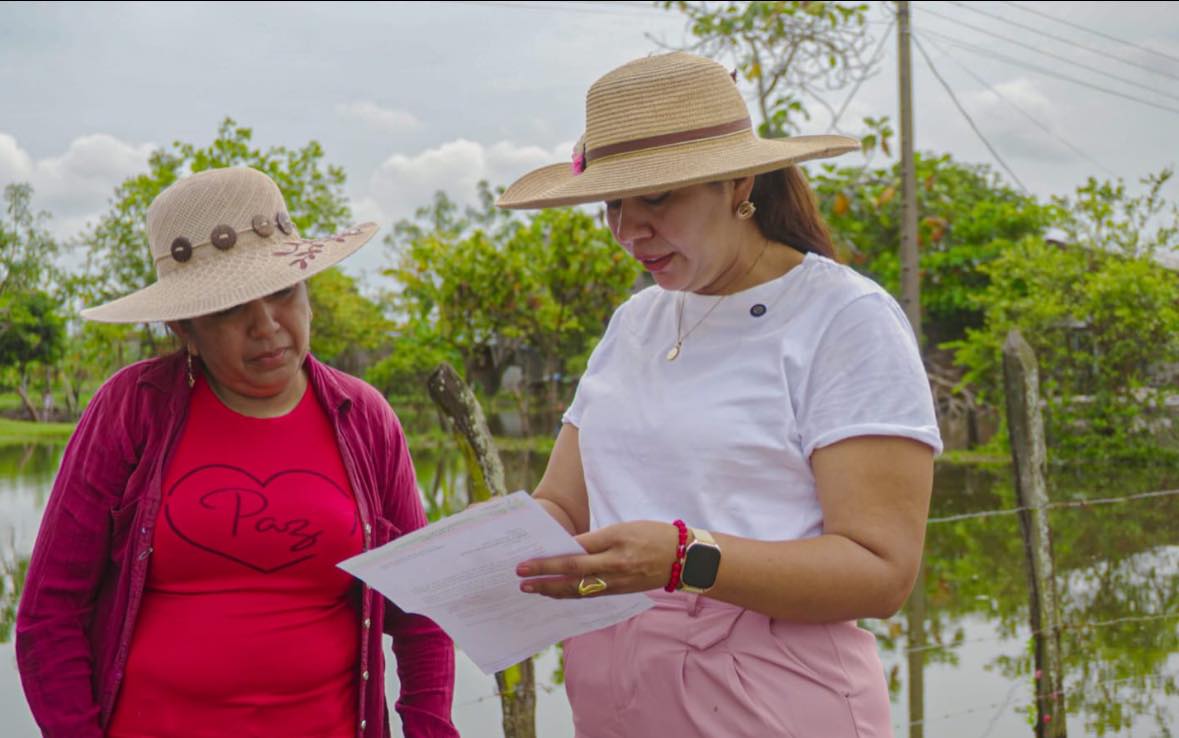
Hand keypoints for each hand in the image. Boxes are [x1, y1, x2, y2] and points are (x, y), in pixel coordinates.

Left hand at [516, 521, 679, 597]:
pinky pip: (590, 596)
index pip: (573, 554)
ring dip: (553, 590)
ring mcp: (617, 583)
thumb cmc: (654, 535)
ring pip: (579, 590)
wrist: (684, 558)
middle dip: (544, 578)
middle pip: (571, 576)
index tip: (526, 563)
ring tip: (533, 589)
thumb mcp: (624, 528)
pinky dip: (571, 595)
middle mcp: (613, 567)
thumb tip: (568, 547)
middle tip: (520, 580)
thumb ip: (596, 539)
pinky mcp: (621, 592)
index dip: (548, 560)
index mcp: (614, 544)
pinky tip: (558, 593)